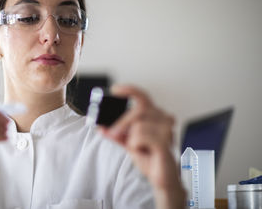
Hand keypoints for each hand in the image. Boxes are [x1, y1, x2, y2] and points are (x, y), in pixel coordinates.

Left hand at [100, 85, 184, 208]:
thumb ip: (116, 134)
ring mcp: (166, 130)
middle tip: (113, 133)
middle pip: (138, 110)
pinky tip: (143, 151)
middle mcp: (163, 120)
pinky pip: (141, 136)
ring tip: (138, 148)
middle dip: (122, 122)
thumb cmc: (150, 158)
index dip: (130, 90)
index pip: (144, 97)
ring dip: (131, 138)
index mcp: (155, 116)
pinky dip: (136, 144)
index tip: (115, 89)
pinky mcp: (165, 142)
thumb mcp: (129, 143)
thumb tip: (101, 127)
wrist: (162, 178)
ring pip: (138, 124)